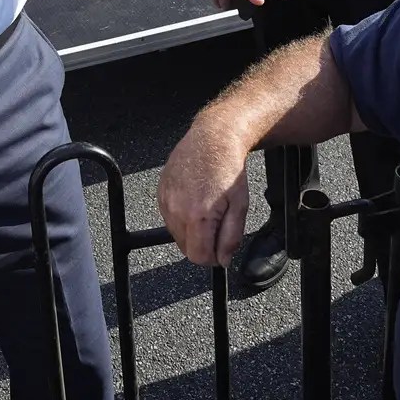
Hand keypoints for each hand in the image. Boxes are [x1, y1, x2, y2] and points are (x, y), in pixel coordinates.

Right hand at [158, 105, 252, 266]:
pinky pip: (169, 218)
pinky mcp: (160, 193)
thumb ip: (230, 238)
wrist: (211, 140)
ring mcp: (165, 201)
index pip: (198, 257)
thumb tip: (222, 260)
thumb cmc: (227, 169)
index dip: (213, 258)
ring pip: (176, 234)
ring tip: (206, 208)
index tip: (221, 248)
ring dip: (191, 230)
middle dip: (203, 243)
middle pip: (186, 248)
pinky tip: (195, 200)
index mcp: (198, 216)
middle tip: (217, 222)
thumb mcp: (240, 206)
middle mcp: (176, 210)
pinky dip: (181, 216)